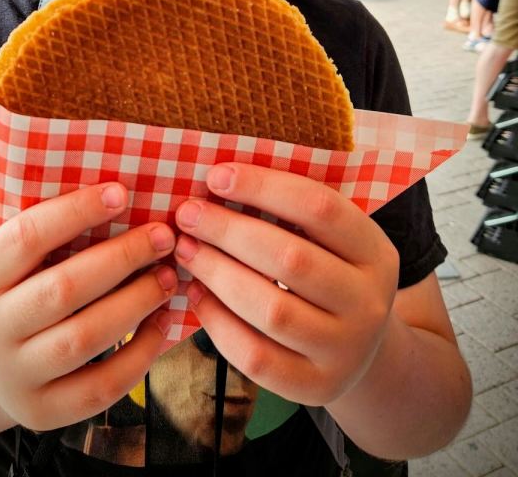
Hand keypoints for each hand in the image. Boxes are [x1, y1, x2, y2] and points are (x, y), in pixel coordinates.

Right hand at [0, 182, 176, 430]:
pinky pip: (100, 387)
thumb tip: (123, 191)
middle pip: (63, 288)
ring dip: (136, 302)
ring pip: (83, 338)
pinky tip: (161, 323)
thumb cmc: (26, 294)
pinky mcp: (43, 412)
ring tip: (169, 277)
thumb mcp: (22, 264)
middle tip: (163, 237)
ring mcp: (14, 374)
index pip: (26, 237)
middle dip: (122, 258)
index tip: (122, 193)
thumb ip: (55, 233)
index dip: (75, 211)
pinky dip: (139, 353)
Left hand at [174, 165, 398, 405]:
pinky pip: (256, 356)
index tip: (216, 175)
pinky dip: (219, 322)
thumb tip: (219, 177)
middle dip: (228, 231)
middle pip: (290, 259)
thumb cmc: (330, 273)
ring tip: (186, 249)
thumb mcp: (331, 241)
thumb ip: (291, 211)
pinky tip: (197, 293)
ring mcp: (344, 350)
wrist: (360, 348)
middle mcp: (368, 303)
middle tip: (187, 214)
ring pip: (272, 310)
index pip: (320, 208)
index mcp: (375, 252)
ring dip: (218, 273)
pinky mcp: (315, 387)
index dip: (264, 187)